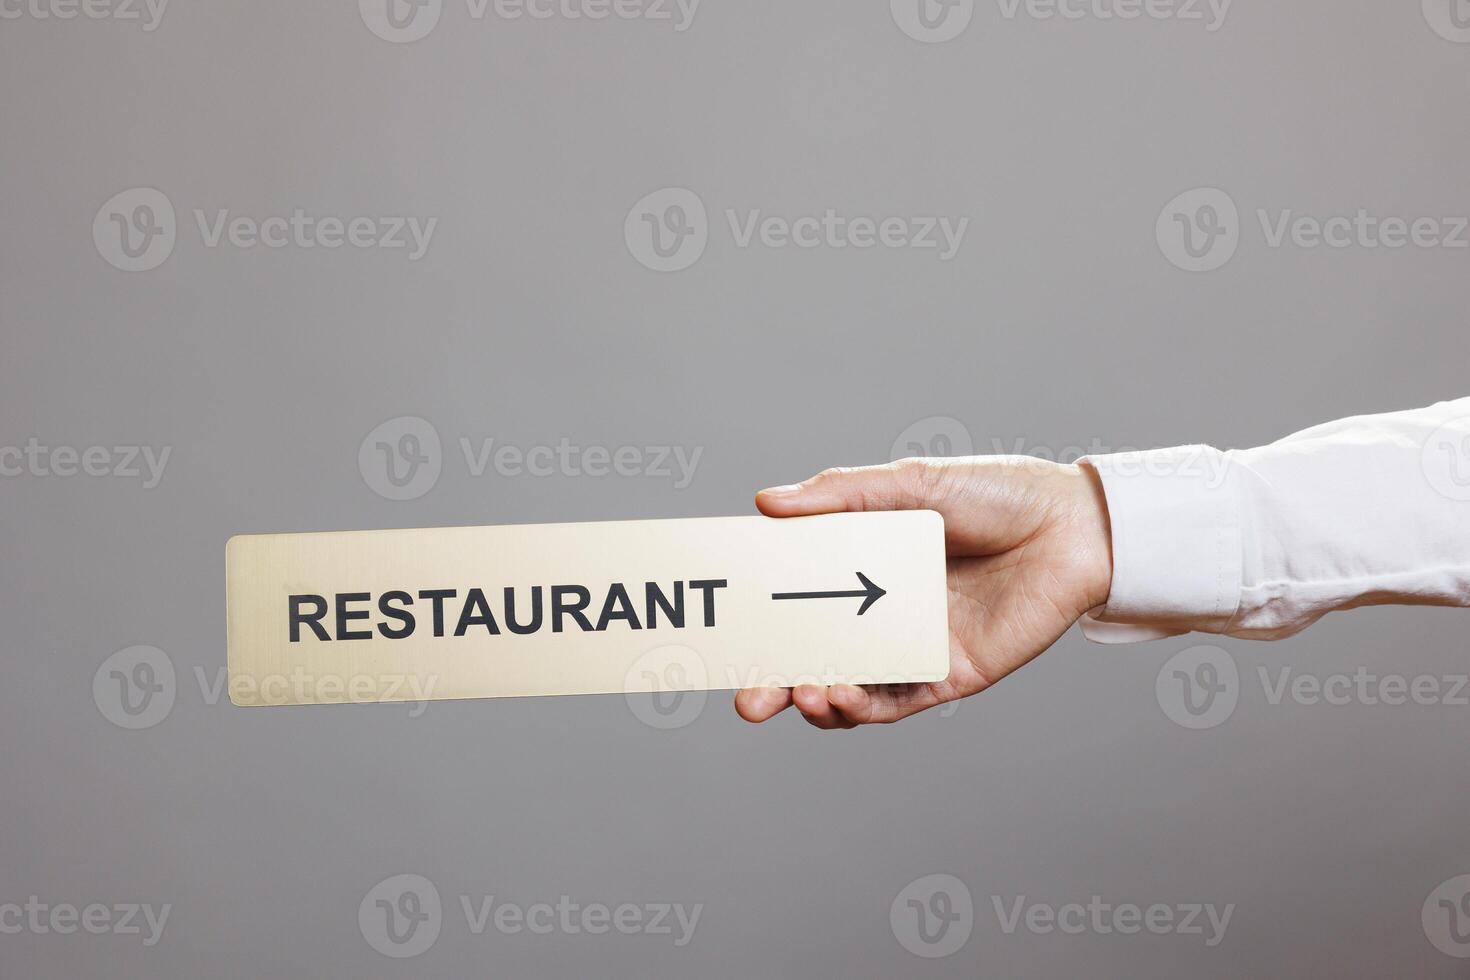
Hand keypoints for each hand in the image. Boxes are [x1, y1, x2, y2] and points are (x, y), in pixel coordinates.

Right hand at [735, 457, 1112, 728]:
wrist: (1074, 525)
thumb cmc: (997, 494)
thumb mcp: (910, 485)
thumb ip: (838, 498)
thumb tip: (766, 503)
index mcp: (866, 566)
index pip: (797, 601)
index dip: (759, 622)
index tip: (723, 631)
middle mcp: (883, 612)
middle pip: (813, 658)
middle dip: (773, 685)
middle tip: (744, 702)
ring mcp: (913, 646)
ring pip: (848, 688)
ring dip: (815, 699)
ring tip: (800, 693)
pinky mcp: (949, 674)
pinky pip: (895, 701)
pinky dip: (860, 706)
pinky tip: (838, 695)